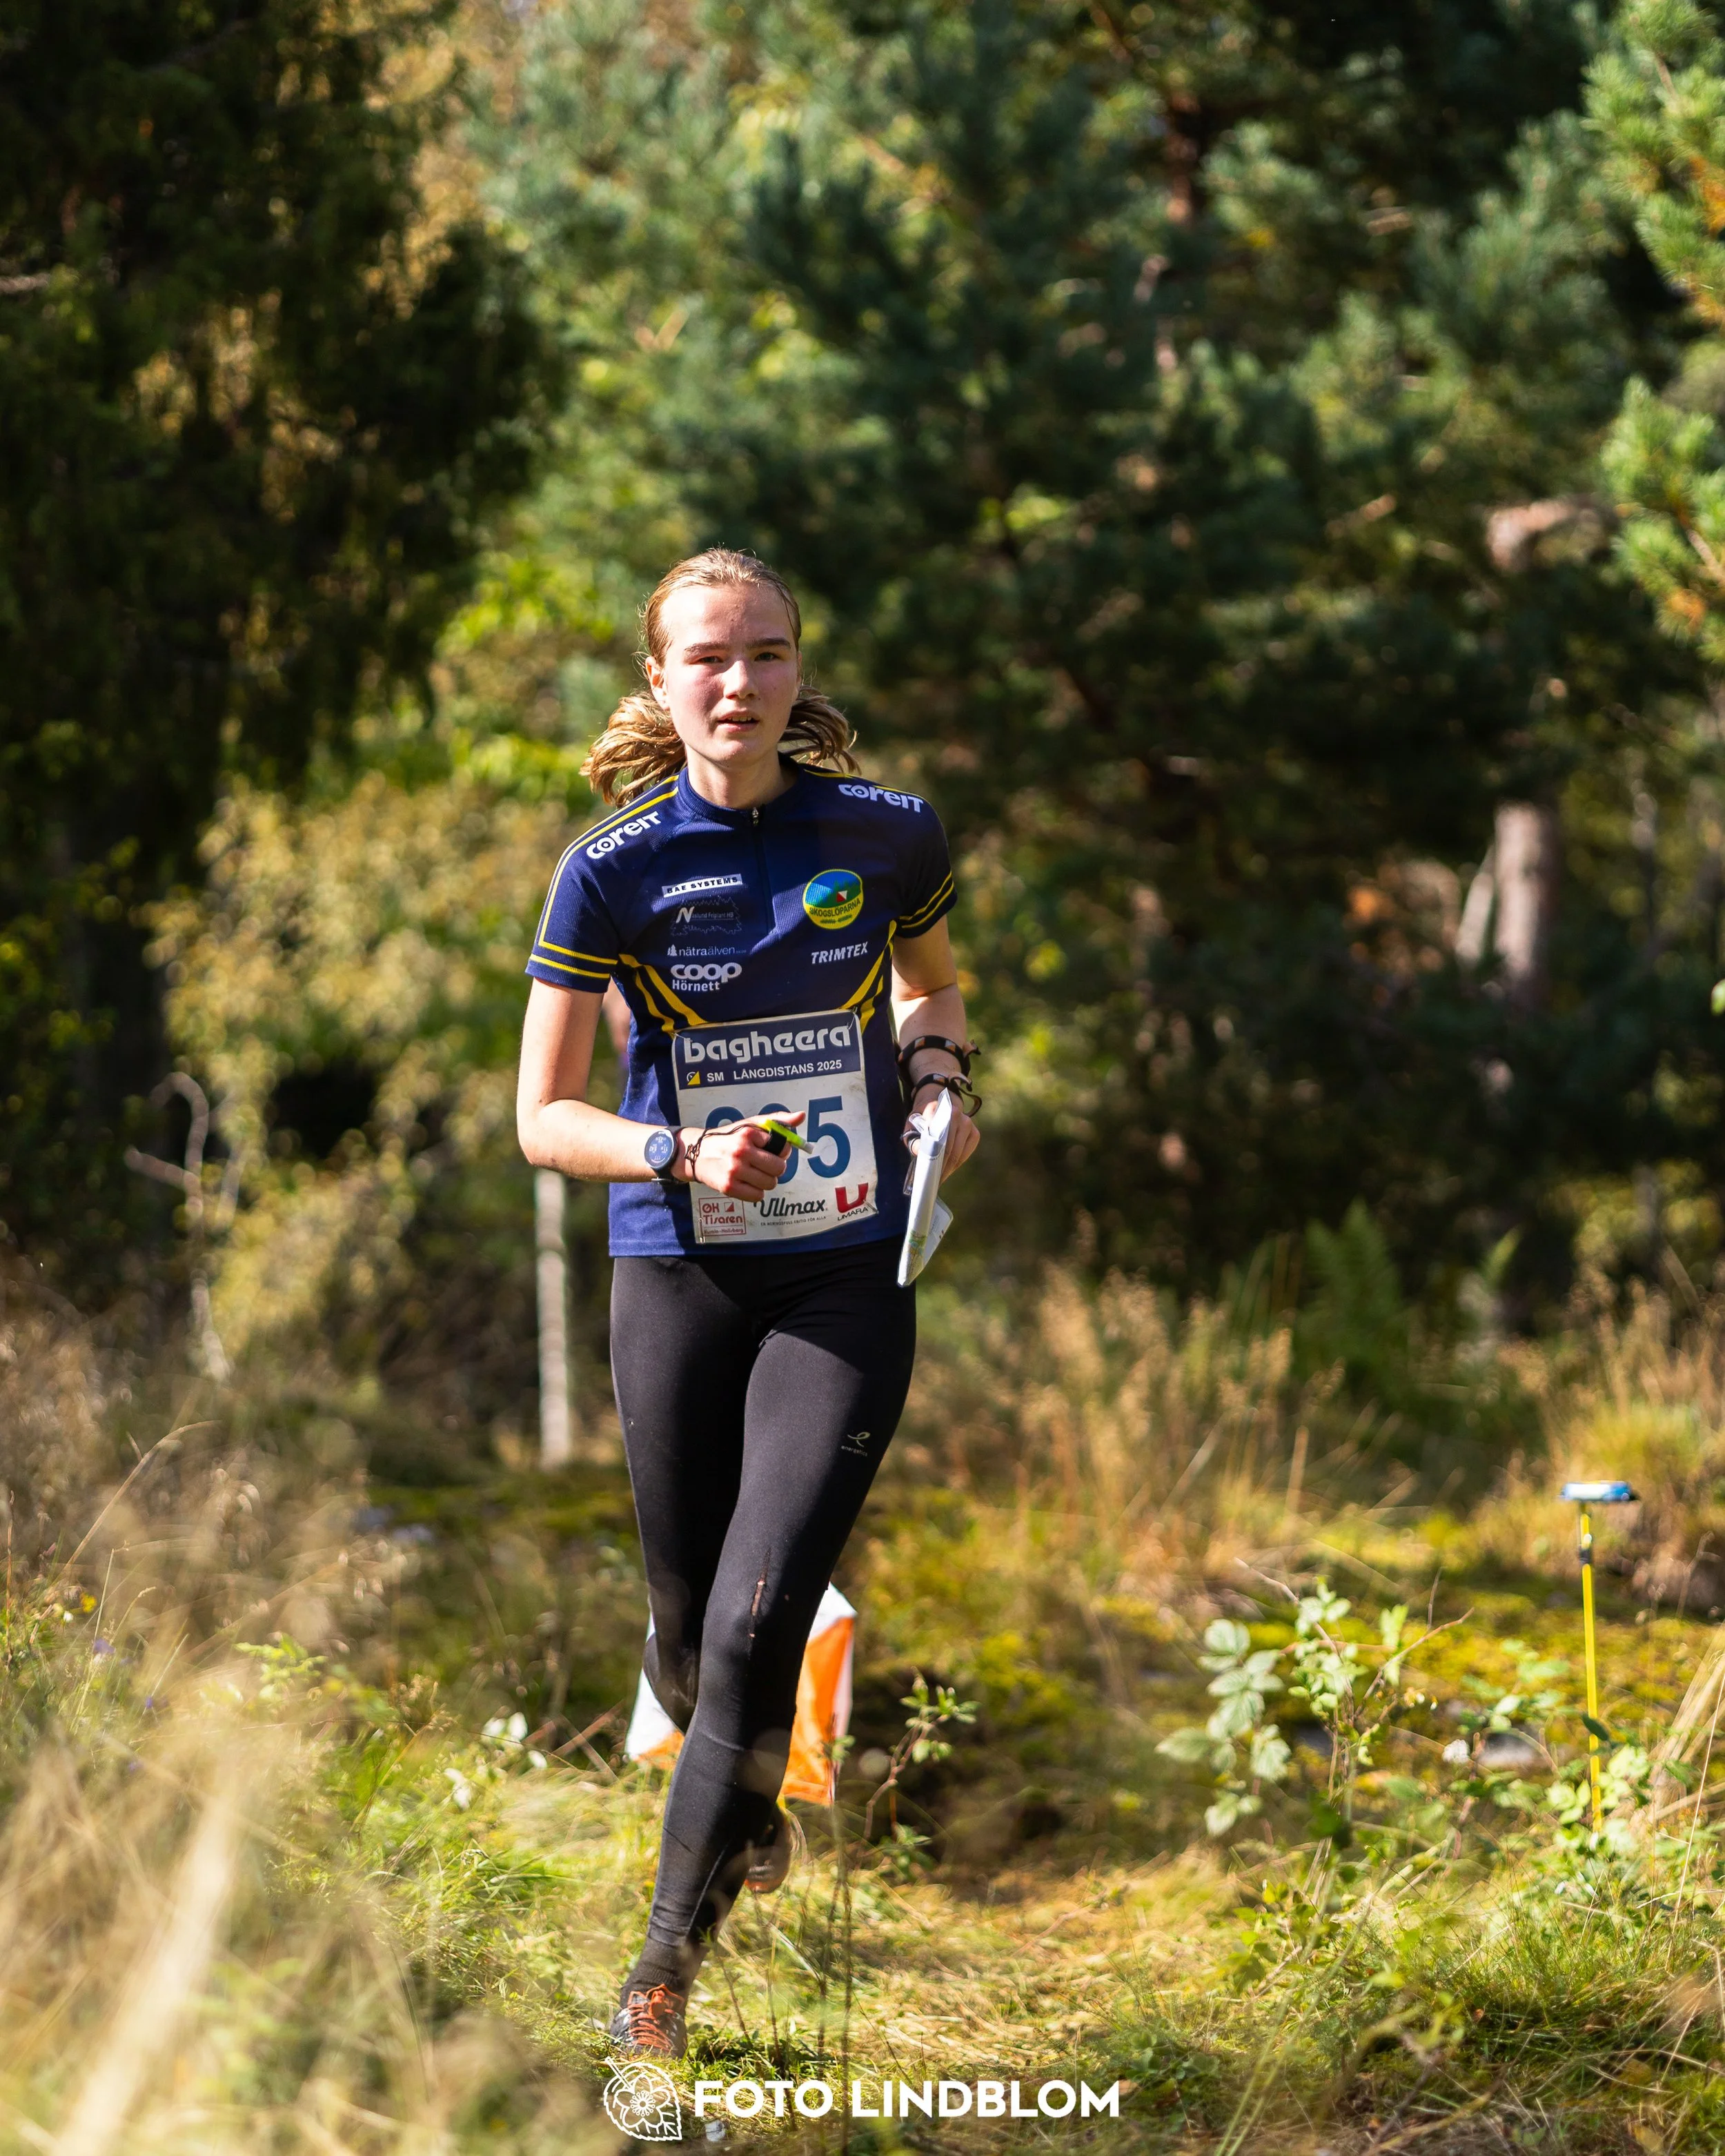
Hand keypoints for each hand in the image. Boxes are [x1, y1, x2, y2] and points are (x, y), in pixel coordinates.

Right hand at [682, 1111, 805, 1202]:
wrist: (696, 1153)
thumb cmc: (729, 1139)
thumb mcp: (750, 1125)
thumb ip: (777, 1121)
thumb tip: (800, 1116)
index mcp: (748, 1133)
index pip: (783, 1148)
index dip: (780, 1151)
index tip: (769, 1150)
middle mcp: (741, 1151)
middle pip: (779, 1168)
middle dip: (774, 1168)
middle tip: (763, 1165)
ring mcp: (734, 1170)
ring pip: (770, 1183)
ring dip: (766, 1181)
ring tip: (754, 1173)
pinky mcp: (729, 1187)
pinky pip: (758, 1196)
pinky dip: (756, 1192)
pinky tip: (746, 1183)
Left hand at [903, 1085, 979, 1183]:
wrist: (939, 1108)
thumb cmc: (923, 1120)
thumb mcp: (912, 1127)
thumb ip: (914, 1139)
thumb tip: (920, 1152)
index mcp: (936, 1109)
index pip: (935, 1137)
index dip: (931, 1158)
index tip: (927, 1174)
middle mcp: (955, 1113)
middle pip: (948, 1148)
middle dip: (940, 1167)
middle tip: (932, 1182)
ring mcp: (967, 1123)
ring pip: (958, 1153)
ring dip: (949, 1168)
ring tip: (939, 1179)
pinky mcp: (975, 1132)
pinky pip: (966, 1153)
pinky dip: (957, 1164)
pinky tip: (948, 1170)